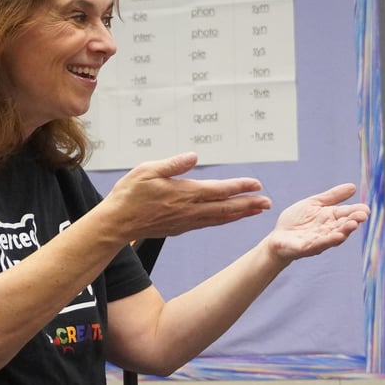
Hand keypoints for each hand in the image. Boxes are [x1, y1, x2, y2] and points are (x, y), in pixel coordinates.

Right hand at [106, 152, 270, 238]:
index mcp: (184, 193)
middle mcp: (189, 210)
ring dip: (240, 214)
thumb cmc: (129, 194)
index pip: (219, 190)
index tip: (257, 185)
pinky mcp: (180, 228)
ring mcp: (186, 222)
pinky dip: (223, 221)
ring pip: (219, 219)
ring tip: (257, 211)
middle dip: (249, 205)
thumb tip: (194, 156)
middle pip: (226, 208)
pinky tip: (229, 218)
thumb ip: (172, 164)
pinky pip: (208, 224)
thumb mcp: (147, 170)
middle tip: (268, 203)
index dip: (240, 187)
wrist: (116, 223)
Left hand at [266, 183, 368, 263]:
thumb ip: (332, 196)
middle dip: (353, 221)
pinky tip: (336, 237)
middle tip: (362, 216)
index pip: (346, 214)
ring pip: (333, 236)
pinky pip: (318, 245)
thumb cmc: (296, 221)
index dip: (356, 212)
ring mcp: (318, 240)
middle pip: (342, 226)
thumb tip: (353, 187)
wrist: (277, 237)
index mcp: (330, 218)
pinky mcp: (306, 247)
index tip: (366, 209)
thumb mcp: (314, 203)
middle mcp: (327, 230)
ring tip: (353, 225)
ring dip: (343, 231)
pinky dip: (327, 241)